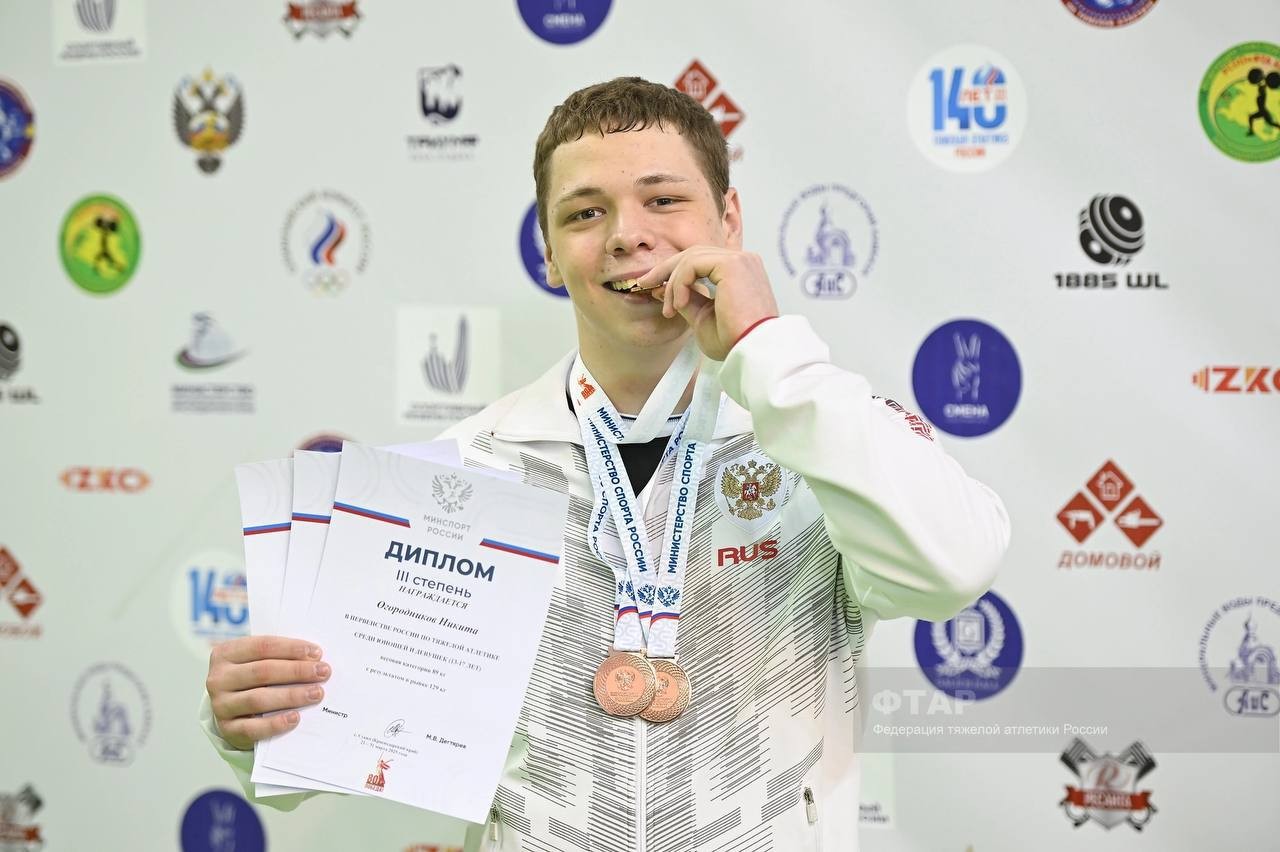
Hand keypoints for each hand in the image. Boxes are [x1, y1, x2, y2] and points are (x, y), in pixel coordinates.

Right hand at [205, 635, 329, 749]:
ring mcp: (220, 705)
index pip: (262, 646)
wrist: (234, 712)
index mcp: (226, 653)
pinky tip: (295, 718)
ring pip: (259, 699)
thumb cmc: (254, 680)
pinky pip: (252, 728)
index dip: (291, 648)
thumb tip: (315, 658)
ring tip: (316, 693)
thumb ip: (280, 657)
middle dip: (297, 671)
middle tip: (323, 672)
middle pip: (262, 671)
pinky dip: (275, 723)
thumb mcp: (259, 662)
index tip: (317, 653)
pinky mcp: (227, 730)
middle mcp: (218, 679)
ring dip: (292, 695)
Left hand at [636, 246, 778, 360]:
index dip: (674, 272)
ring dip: (672, 282)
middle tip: (643, 284)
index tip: (653, 287)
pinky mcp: (732, 264)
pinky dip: (679, 282)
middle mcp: (743, 261)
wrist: (753, 352)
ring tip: (669, 308)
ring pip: (690, 258)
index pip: (701, 262)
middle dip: (665, 270)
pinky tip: (678, 304)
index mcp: (740, 273)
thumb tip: (662, 288)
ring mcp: (740, 260)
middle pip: (694, 254)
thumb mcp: (702, 318)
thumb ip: (686, 300)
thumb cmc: (734, 342)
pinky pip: (692, 264)